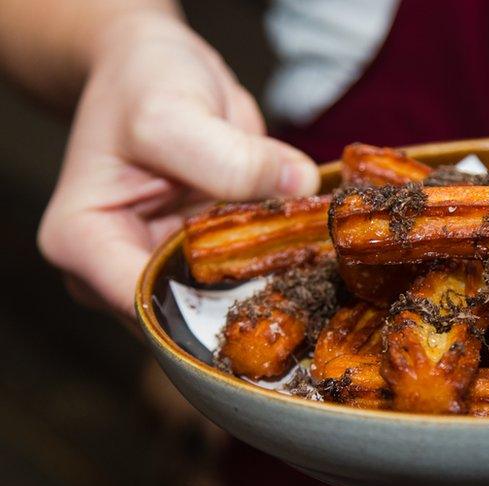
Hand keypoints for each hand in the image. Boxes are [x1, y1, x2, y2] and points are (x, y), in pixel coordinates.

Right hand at [38, 13, 318, 315]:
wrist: (157, 67)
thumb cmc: (142, 83)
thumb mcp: (172, 112)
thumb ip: (228, 157)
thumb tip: (298, 185)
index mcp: (81, 244)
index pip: (144, 305)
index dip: (207, 305)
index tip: (269, 279)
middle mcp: (113, 271)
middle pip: (185, 315)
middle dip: (243, 299)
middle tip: (303, 269)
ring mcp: (161, 268)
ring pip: (219, 305)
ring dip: (264, 284)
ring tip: (306, 251)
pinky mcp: (201, 260)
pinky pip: (242, 280)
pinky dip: (274, 265)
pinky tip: (304, 243)